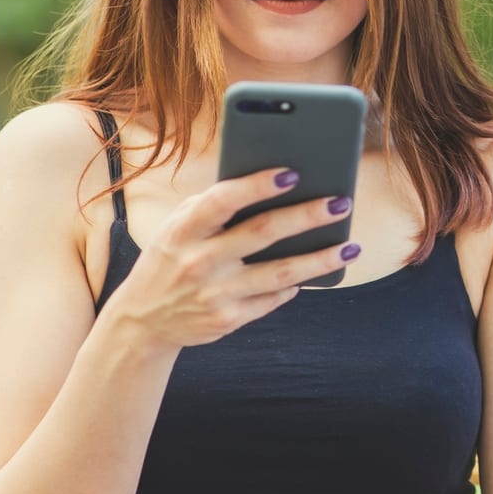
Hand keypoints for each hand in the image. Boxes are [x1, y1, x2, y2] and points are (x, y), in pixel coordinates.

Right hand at [104, 169, 359, 351]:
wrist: (142, 320)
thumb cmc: (171, 256)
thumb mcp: (176, 227)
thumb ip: (212, 204)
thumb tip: (271, 183)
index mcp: (184, 230)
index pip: (223, 201)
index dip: (257, 186)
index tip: (292, 173)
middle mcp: (199, 261)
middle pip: (262, 233)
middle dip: (307, 216)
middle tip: (342, 202)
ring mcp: (215, 293)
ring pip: (281, 272)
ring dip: (321, 259)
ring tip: (351, 247)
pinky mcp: (228, 320)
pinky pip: (273, 298)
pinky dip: (296, 284)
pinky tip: (318, 271)